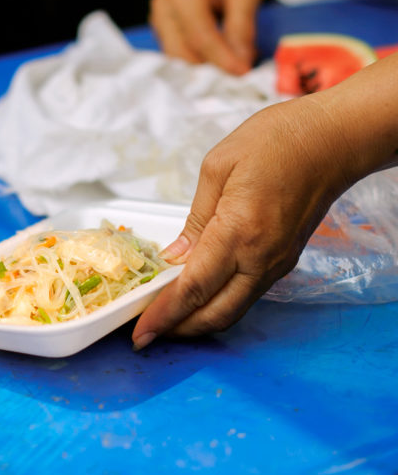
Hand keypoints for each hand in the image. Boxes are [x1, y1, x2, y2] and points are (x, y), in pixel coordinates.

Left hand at [131, 94, 377, 347]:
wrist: (334, 140)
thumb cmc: (276, 141)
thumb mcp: (217, 168)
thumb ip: (195, 220)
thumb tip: (174, 259)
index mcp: (239, 231)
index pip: (194, 288)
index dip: (163, 316)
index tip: (140, 334)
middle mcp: (261, 258)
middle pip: (215, 314)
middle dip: (178, 331)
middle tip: (146, 333)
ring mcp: (276, 265)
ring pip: (233, 311)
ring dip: (197, 322)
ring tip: (166, 319)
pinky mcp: (284, 263)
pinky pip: (246, 296)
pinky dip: (217, 305)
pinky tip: (197, 298)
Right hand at [149, 0, 263, 74]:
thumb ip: (241, 26)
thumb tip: (241, 63)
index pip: (199, 34)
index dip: (221, 58)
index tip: (242, 73)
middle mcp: (164, 5)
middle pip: (181, 51)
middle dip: (210, 68)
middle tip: (239, 73)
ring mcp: (160, 18)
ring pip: (178, 57)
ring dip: (205, 66)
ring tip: (234, 60)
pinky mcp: (164, 28)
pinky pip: (179, 52)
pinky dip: (200, 59)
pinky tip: (221, 54)